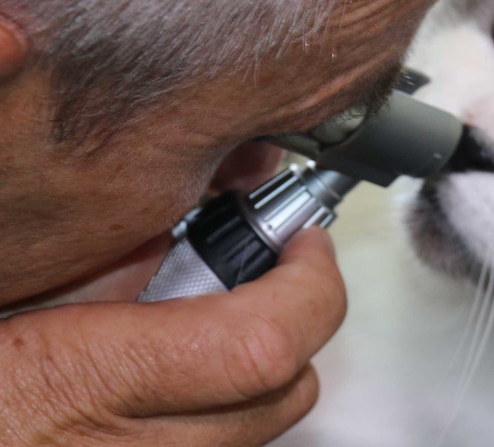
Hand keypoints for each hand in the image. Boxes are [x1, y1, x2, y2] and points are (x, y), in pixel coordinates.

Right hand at [0, 228, 345, 445]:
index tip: (304, 238)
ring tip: (211, 311)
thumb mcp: (12, 284)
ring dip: (263, 359)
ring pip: (261, 425)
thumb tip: (177, 223)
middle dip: (299, 315)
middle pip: (286, 390)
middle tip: (268, 263)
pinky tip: (168, 371)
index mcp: (83, 386)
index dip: (310, 281)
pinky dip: (221, 402)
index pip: (263, 344)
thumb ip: (94, 260)